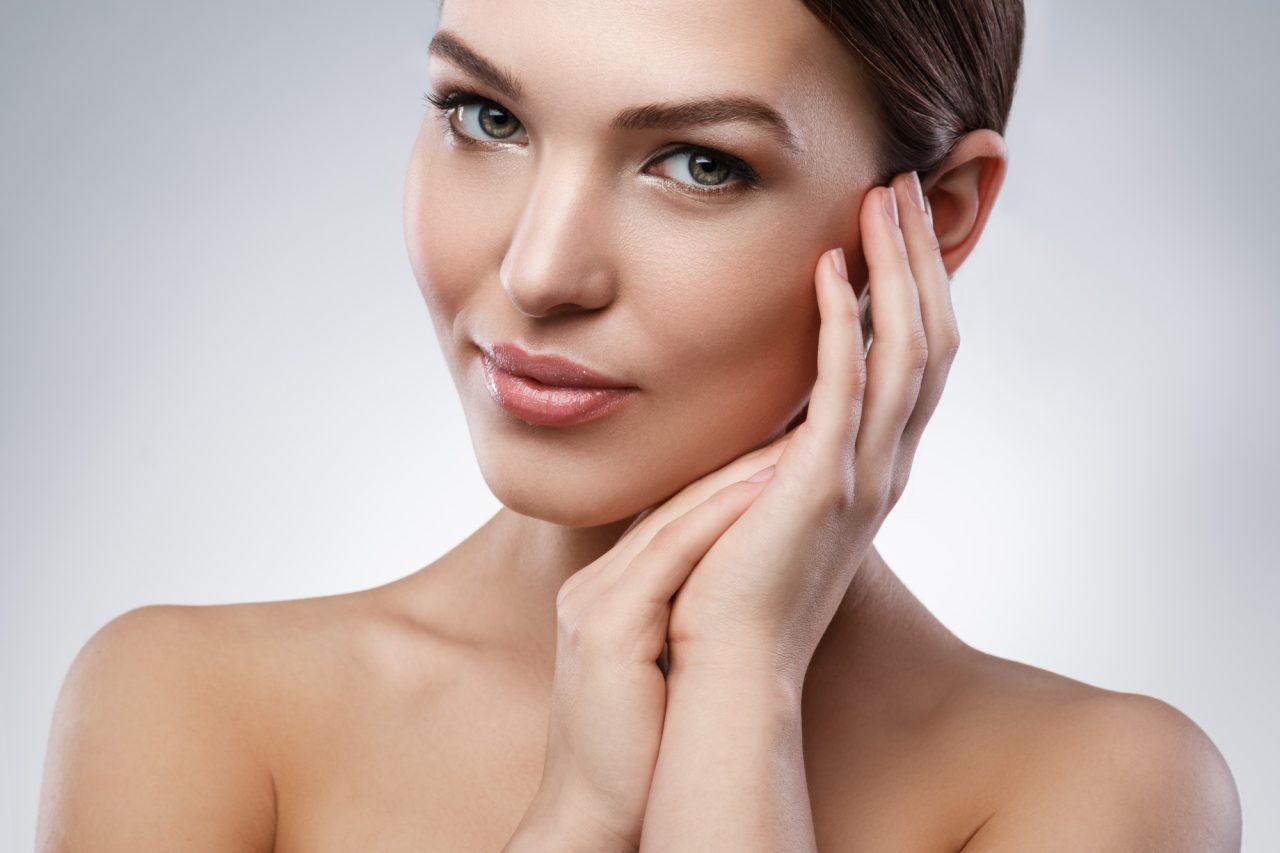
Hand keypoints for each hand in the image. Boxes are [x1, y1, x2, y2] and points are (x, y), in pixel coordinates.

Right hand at [526, 447, 788, 849]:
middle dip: (741, 458)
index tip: (788, 445)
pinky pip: (670, 555)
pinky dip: (720, 516)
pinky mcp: (606, 627)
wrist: (594, 820)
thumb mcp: (661, 671)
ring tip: (801, 434)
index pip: (674, 518)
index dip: (731, 478)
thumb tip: (740, 598)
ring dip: (741, 473)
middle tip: (805, 416)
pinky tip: (768, 485)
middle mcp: (595, 586)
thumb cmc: (638, 754)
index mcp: (608, 593)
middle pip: (674, 503)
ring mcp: (594, 603)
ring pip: (676, 517)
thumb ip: (683, 621)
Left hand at [663, 171, 958, 684]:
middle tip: (901, 184)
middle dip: (918, 258)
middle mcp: (885, 467)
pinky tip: (830, 270)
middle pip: (928, 340)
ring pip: (905, 353)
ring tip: (878, 199)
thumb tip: (769, 406)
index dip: (914, 286)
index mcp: (873, 468)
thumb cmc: (733, 586)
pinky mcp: (821, 487)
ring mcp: (862, 477)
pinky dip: (844, 326)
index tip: (891, 222)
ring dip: (896, 271)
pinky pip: (847, 391)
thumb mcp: (769, 501)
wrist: (725, 664)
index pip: (914, 359)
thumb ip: (782, 447)